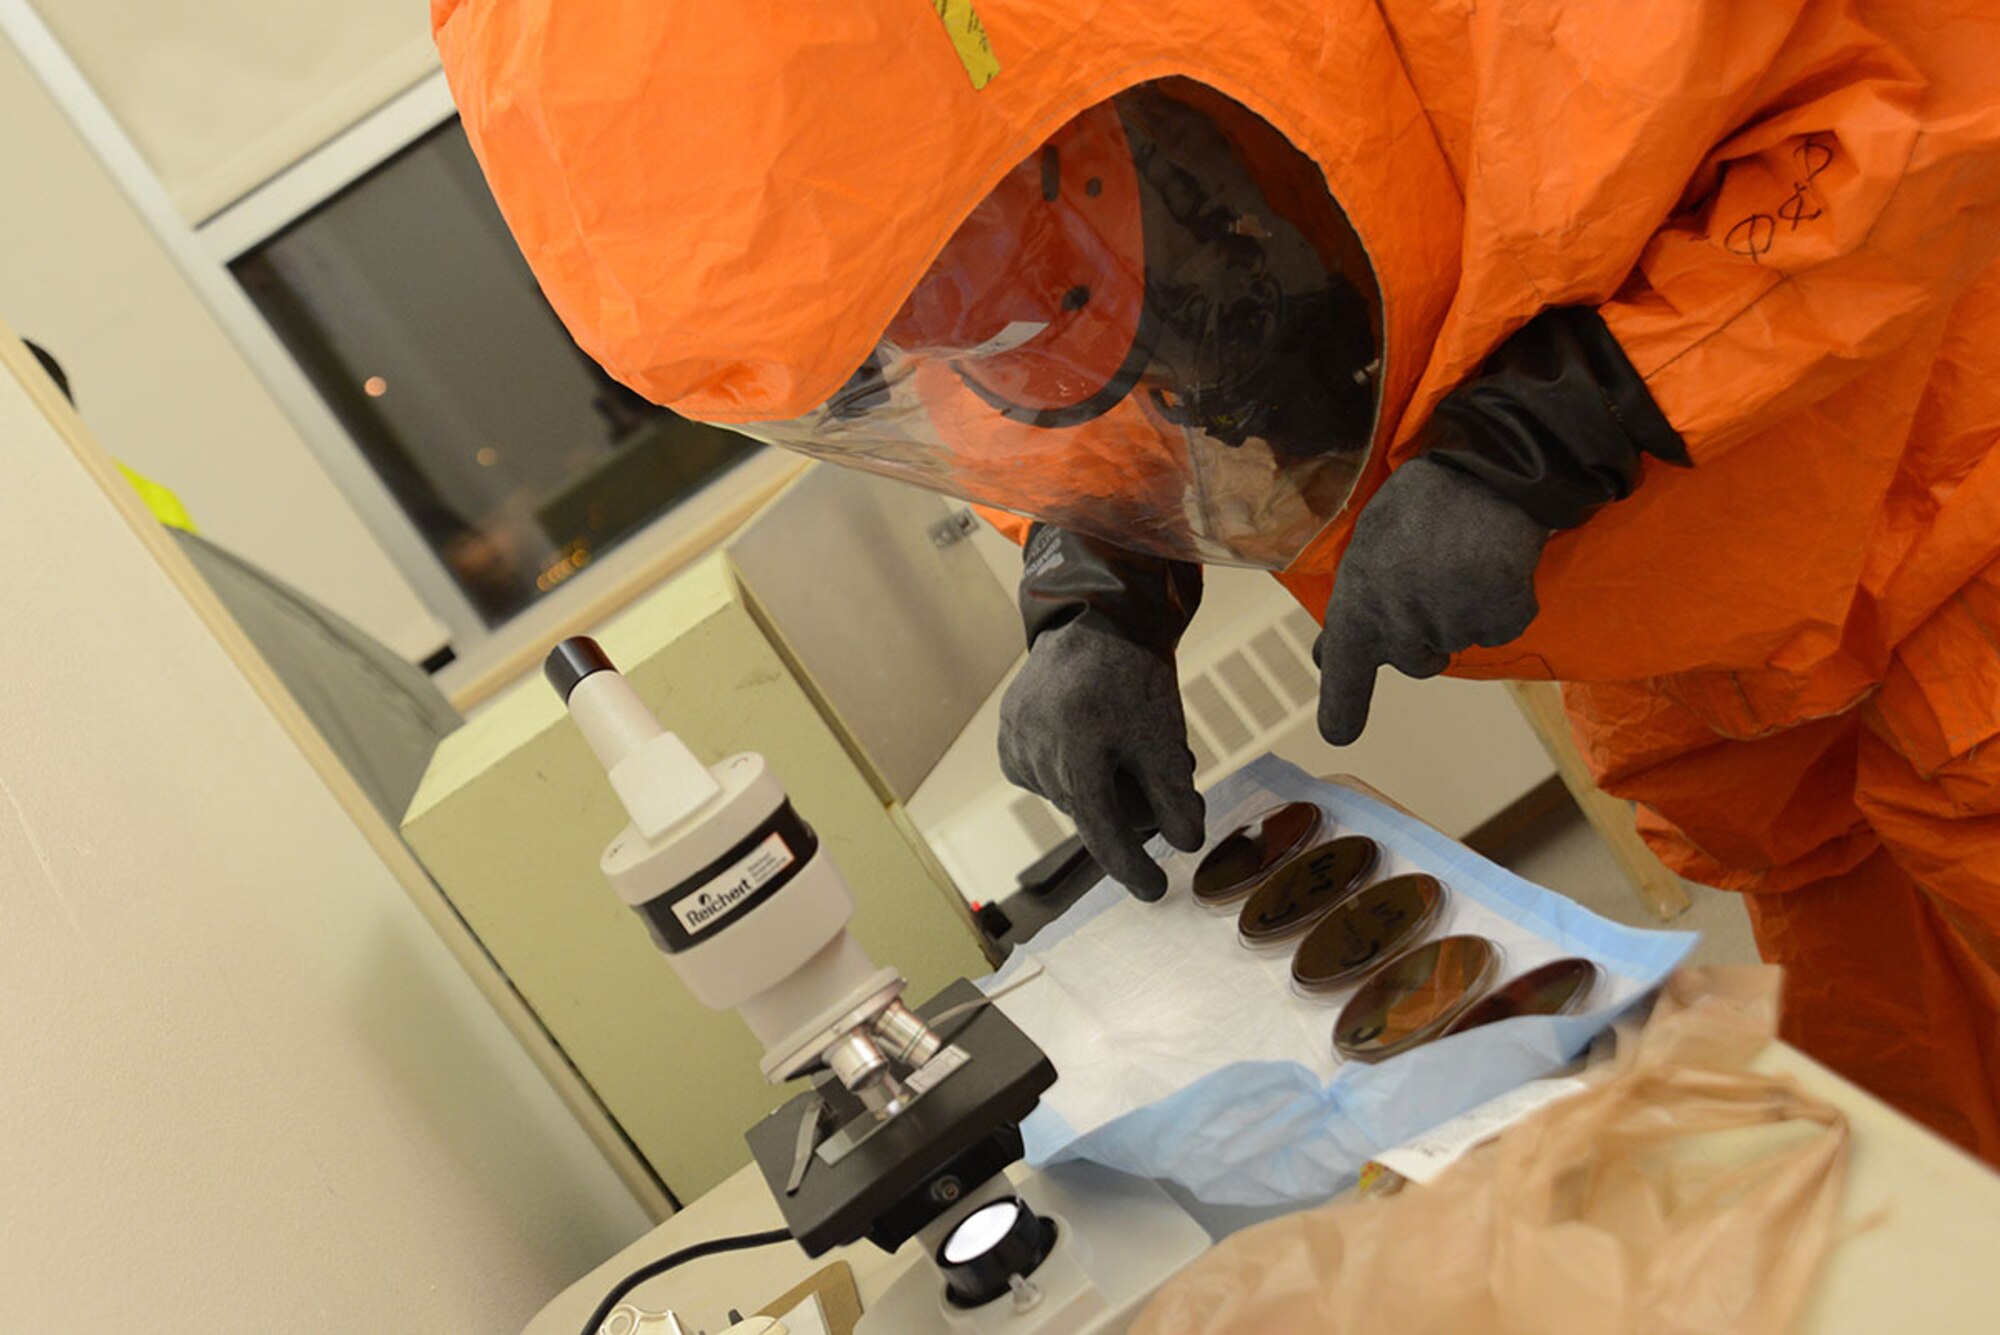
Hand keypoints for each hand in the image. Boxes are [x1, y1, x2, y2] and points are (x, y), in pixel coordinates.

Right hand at [998, 618, 1205, 899]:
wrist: (1094, 621)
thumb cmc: (1133, 676)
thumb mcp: (1164, 733)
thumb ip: (1173, 791)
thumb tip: (1186, 844)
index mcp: (1077, 749)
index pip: (1102, 828)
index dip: (1130, 865)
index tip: (1156, 891)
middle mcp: (1037, 749)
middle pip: (1091, 811)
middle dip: (1129, 804)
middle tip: (1162, 773)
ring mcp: (1015, 743)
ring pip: (1068, 795)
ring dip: (1100, 786)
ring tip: (1122, 745)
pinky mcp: (1006, 736)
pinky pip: (1045, 777)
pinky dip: (1071, 771)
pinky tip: (1087, 738)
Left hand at [1317, 456, 1548, 743]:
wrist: (1485, 469)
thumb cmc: (1418, 506)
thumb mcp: (1366, 552)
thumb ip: (1353, 607)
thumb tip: (1327, 655)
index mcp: (1359, 610)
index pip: (1343, 676)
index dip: (1341, 710)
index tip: (1338, 734)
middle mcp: (1401, 628)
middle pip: (1418, 661)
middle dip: (1425, 634)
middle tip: (1432, 576)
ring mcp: (1452, 626)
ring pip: (1459, 640)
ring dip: (1463, 610)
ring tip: (1460, 558)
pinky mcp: (1501, 619)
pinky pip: (1500, 627)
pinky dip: (1502, 603)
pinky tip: (1493, 564)